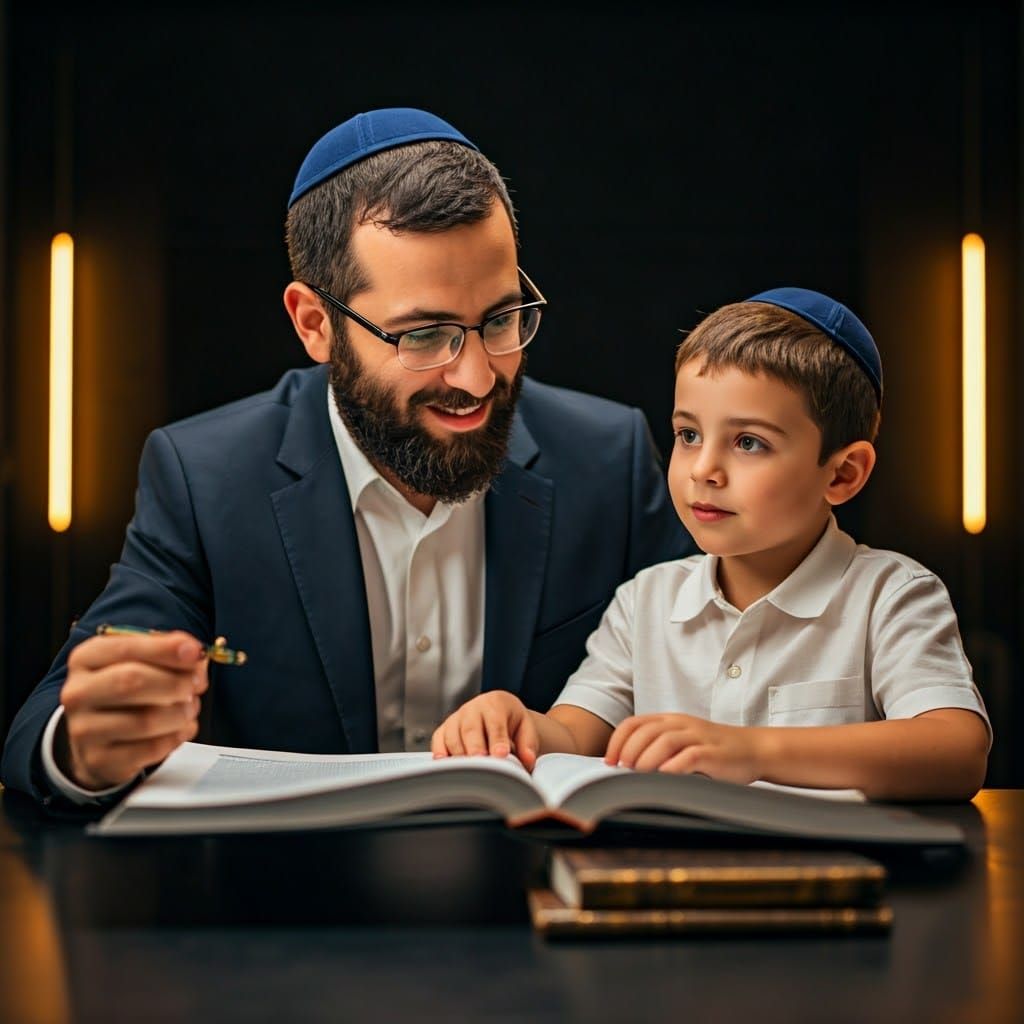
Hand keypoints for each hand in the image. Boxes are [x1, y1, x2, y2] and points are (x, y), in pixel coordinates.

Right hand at [57, 631, 208, 789]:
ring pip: (146, 719)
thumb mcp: (141, 662)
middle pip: (132, 681)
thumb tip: (193, 653)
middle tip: (195, 685)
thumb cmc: (124, 693)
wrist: (96, 738)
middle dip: (175, 681)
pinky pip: (152, 748)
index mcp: (86, 659)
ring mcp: (84, 730)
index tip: (195, 652)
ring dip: (181, 712)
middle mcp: (78, 693)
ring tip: (190, 707)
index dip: (165, 649)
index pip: (126, 648)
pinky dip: (177, 736)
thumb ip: (168, 653)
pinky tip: (182, 728)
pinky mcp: (100, 759)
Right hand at [431, 691, 539, 769]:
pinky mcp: (444, 730)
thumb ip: (528, 744)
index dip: (497, 739)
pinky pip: (438, 742)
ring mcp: (456, 718)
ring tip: (469, 773)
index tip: (501, 754)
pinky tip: (449, 768)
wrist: (499, 714)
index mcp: (495, 703)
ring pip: (452, 736)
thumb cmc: (512, 723)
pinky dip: (441, 754)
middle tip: (481, 763)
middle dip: (475, 747)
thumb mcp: (526, 729)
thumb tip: (527, 760)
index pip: (495, 721)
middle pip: (470, 729)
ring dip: (460, 755)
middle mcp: (472, 708)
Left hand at [604, 713, 763, 783]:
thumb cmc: (713, 751)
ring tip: (637, 775)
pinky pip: (689, 757)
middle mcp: (682, 724)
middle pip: (646, 731)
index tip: (609, 762)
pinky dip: (673, 767)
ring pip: (665, 741)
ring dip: (646, 759)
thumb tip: (626, 768)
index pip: (634, 723)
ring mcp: (698, 737)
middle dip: (628, 751)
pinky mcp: (713, 753)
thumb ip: (658, 748)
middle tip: (622, 771)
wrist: (754, 749)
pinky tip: (663, 778)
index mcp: (670, 720)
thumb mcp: (682, 743)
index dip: (617, 741)